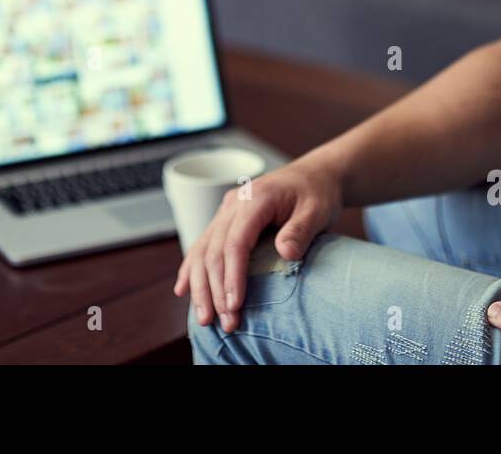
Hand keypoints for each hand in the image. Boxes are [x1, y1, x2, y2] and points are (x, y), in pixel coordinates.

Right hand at [172, 157, 342, 333]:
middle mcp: (233, 204)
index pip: (236, 242)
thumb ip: (301, 230)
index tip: (235, 305)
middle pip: (214, 250)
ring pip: (202, 251)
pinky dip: (191, 269)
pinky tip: (183, 290)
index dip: (232, 275)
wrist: (314, 175)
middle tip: (226, 324)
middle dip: (215, 290)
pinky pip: (203, 245)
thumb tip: (285, 252)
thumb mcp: (317, 210)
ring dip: (201, 287)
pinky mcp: (225, 221)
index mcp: (255, 199)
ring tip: (205, 320)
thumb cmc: (316, 193)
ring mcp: (226, 212)